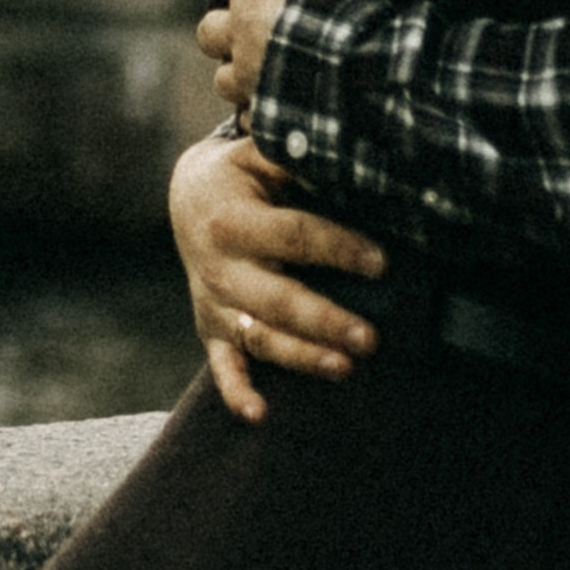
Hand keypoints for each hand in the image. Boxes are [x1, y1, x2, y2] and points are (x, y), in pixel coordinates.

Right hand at [169, 127, 387, 422]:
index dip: (340, 249)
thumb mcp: (261, 154)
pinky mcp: (211, 328)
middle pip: (277, 300)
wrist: (187, 197)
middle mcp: (219, 267)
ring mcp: (214, 303)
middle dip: (325, 320)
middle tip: (369, 338)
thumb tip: (352, 161)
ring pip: (259, 338)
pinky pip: (223, 366)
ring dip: (301, 357)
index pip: (295, 237)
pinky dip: (237, 392)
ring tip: (345, 368)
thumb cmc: (242, 174)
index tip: (382, 262)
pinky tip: (260, 414)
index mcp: (233, 221)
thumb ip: (298, 159)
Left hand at [189, 0, 326, 107]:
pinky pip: (255, 118)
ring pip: (224, 78)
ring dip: (240, 72)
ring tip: (267, 68)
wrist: (338, 59)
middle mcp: (238, 29)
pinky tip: (283, 111)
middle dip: (222, 27)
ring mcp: (250, 75)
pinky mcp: (267, 113)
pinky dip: (265, 114)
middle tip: (251, 24)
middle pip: (207, 29)